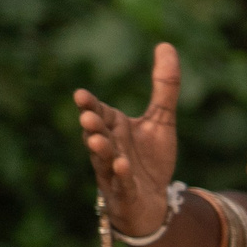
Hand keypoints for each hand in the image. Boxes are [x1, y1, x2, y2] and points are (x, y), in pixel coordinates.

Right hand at [75, 43, 183, 236]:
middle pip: (96, 134)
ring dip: (99, 149)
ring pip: (102, 159)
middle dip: (92, 125)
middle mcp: (109, 147)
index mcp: (115, 128)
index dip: (90, 105)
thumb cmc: (151, 158)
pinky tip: (121, 165)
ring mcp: (112, 171)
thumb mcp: (162, 120)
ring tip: (97, 139)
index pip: (100, 112)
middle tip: (87, 114)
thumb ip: (165, 86)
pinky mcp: (125, 192)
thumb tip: (166, 45)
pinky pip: (121, 183)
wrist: (153, 201)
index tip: (80, 94)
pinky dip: (120, 175)